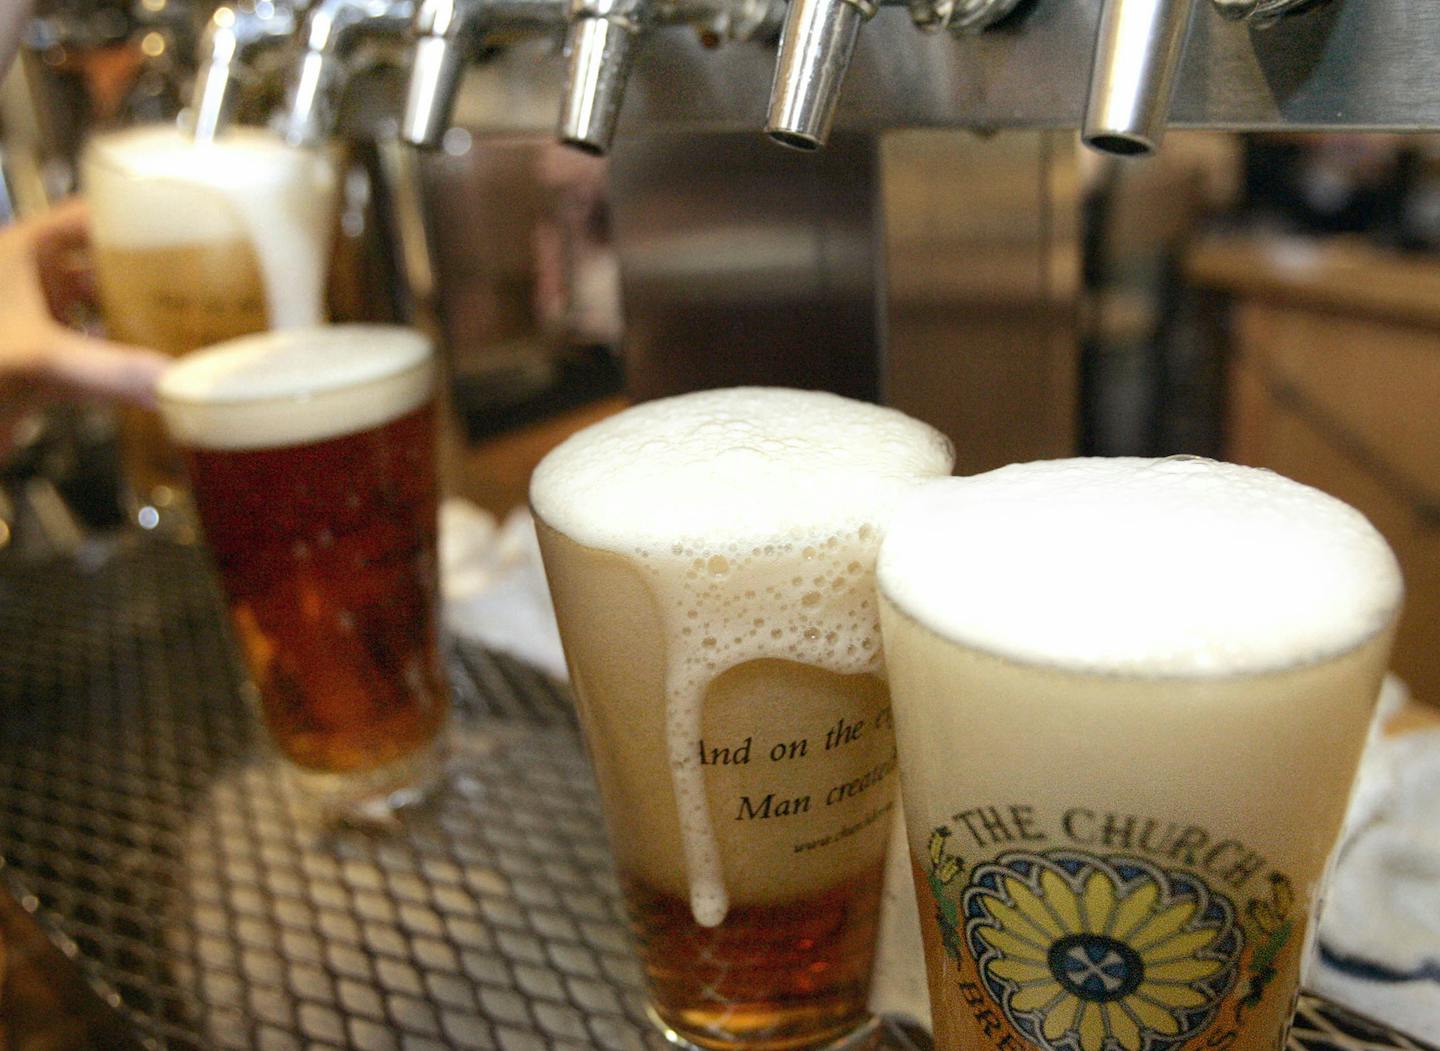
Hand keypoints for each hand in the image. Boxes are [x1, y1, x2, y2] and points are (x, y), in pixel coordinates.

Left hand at [0, 200, 167, 451]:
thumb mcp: (38, 360)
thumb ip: (111, 372)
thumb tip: (177, 381)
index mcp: (21, 253)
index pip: (88, 214)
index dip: (133, 215)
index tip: (184, 221)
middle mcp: (29, 282)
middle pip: (102, 262)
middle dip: (148, 271)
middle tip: (201, 278)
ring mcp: (33, 321)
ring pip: (99, 308)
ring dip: (137, 316)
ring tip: (187, 320)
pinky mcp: (37, 362)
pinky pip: (92, 353)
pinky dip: (122, 361)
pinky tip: (152, 370)